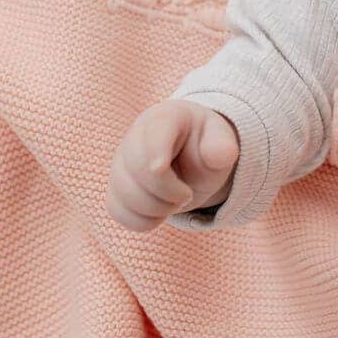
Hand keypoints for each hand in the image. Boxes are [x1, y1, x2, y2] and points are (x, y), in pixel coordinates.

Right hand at [106, 99, 239, 232]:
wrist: (191, 158)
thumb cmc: (204, 145)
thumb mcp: (220, 141)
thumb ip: (222, 147)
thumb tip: (223, 154)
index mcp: (165, 117)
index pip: (155, 131)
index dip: (154, 151)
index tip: (160, 169)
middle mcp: (135, 137)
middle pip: (137, 170)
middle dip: (166, 191)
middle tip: (186, 195)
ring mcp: (121, 163)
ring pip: (125, 195)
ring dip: (157, 209)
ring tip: (176, 201)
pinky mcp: (115, 188)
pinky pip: (118, 211)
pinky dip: (142, 220)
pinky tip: (160, 211)